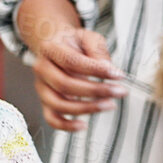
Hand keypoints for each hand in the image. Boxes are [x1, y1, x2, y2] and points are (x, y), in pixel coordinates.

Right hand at [21, 0, 126, 132]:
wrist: (56, 45)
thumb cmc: (74, 43)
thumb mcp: (88, 37)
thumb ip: (98, 50)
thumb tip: (108, 69)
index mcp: (50, 49)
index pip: (71, 61)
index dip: (95, 70)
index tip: (118, 74)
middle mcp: (42, 69)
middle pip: (65, 85)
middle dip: (96, 91)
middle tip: (119, 91)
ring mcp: (42, 87)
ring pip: (58, 104)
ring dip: (86, 108)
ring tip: (110, 105)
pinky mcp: (46, 101)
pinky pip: (51, 118)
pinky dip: (66, 126)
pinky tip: (83, 125)